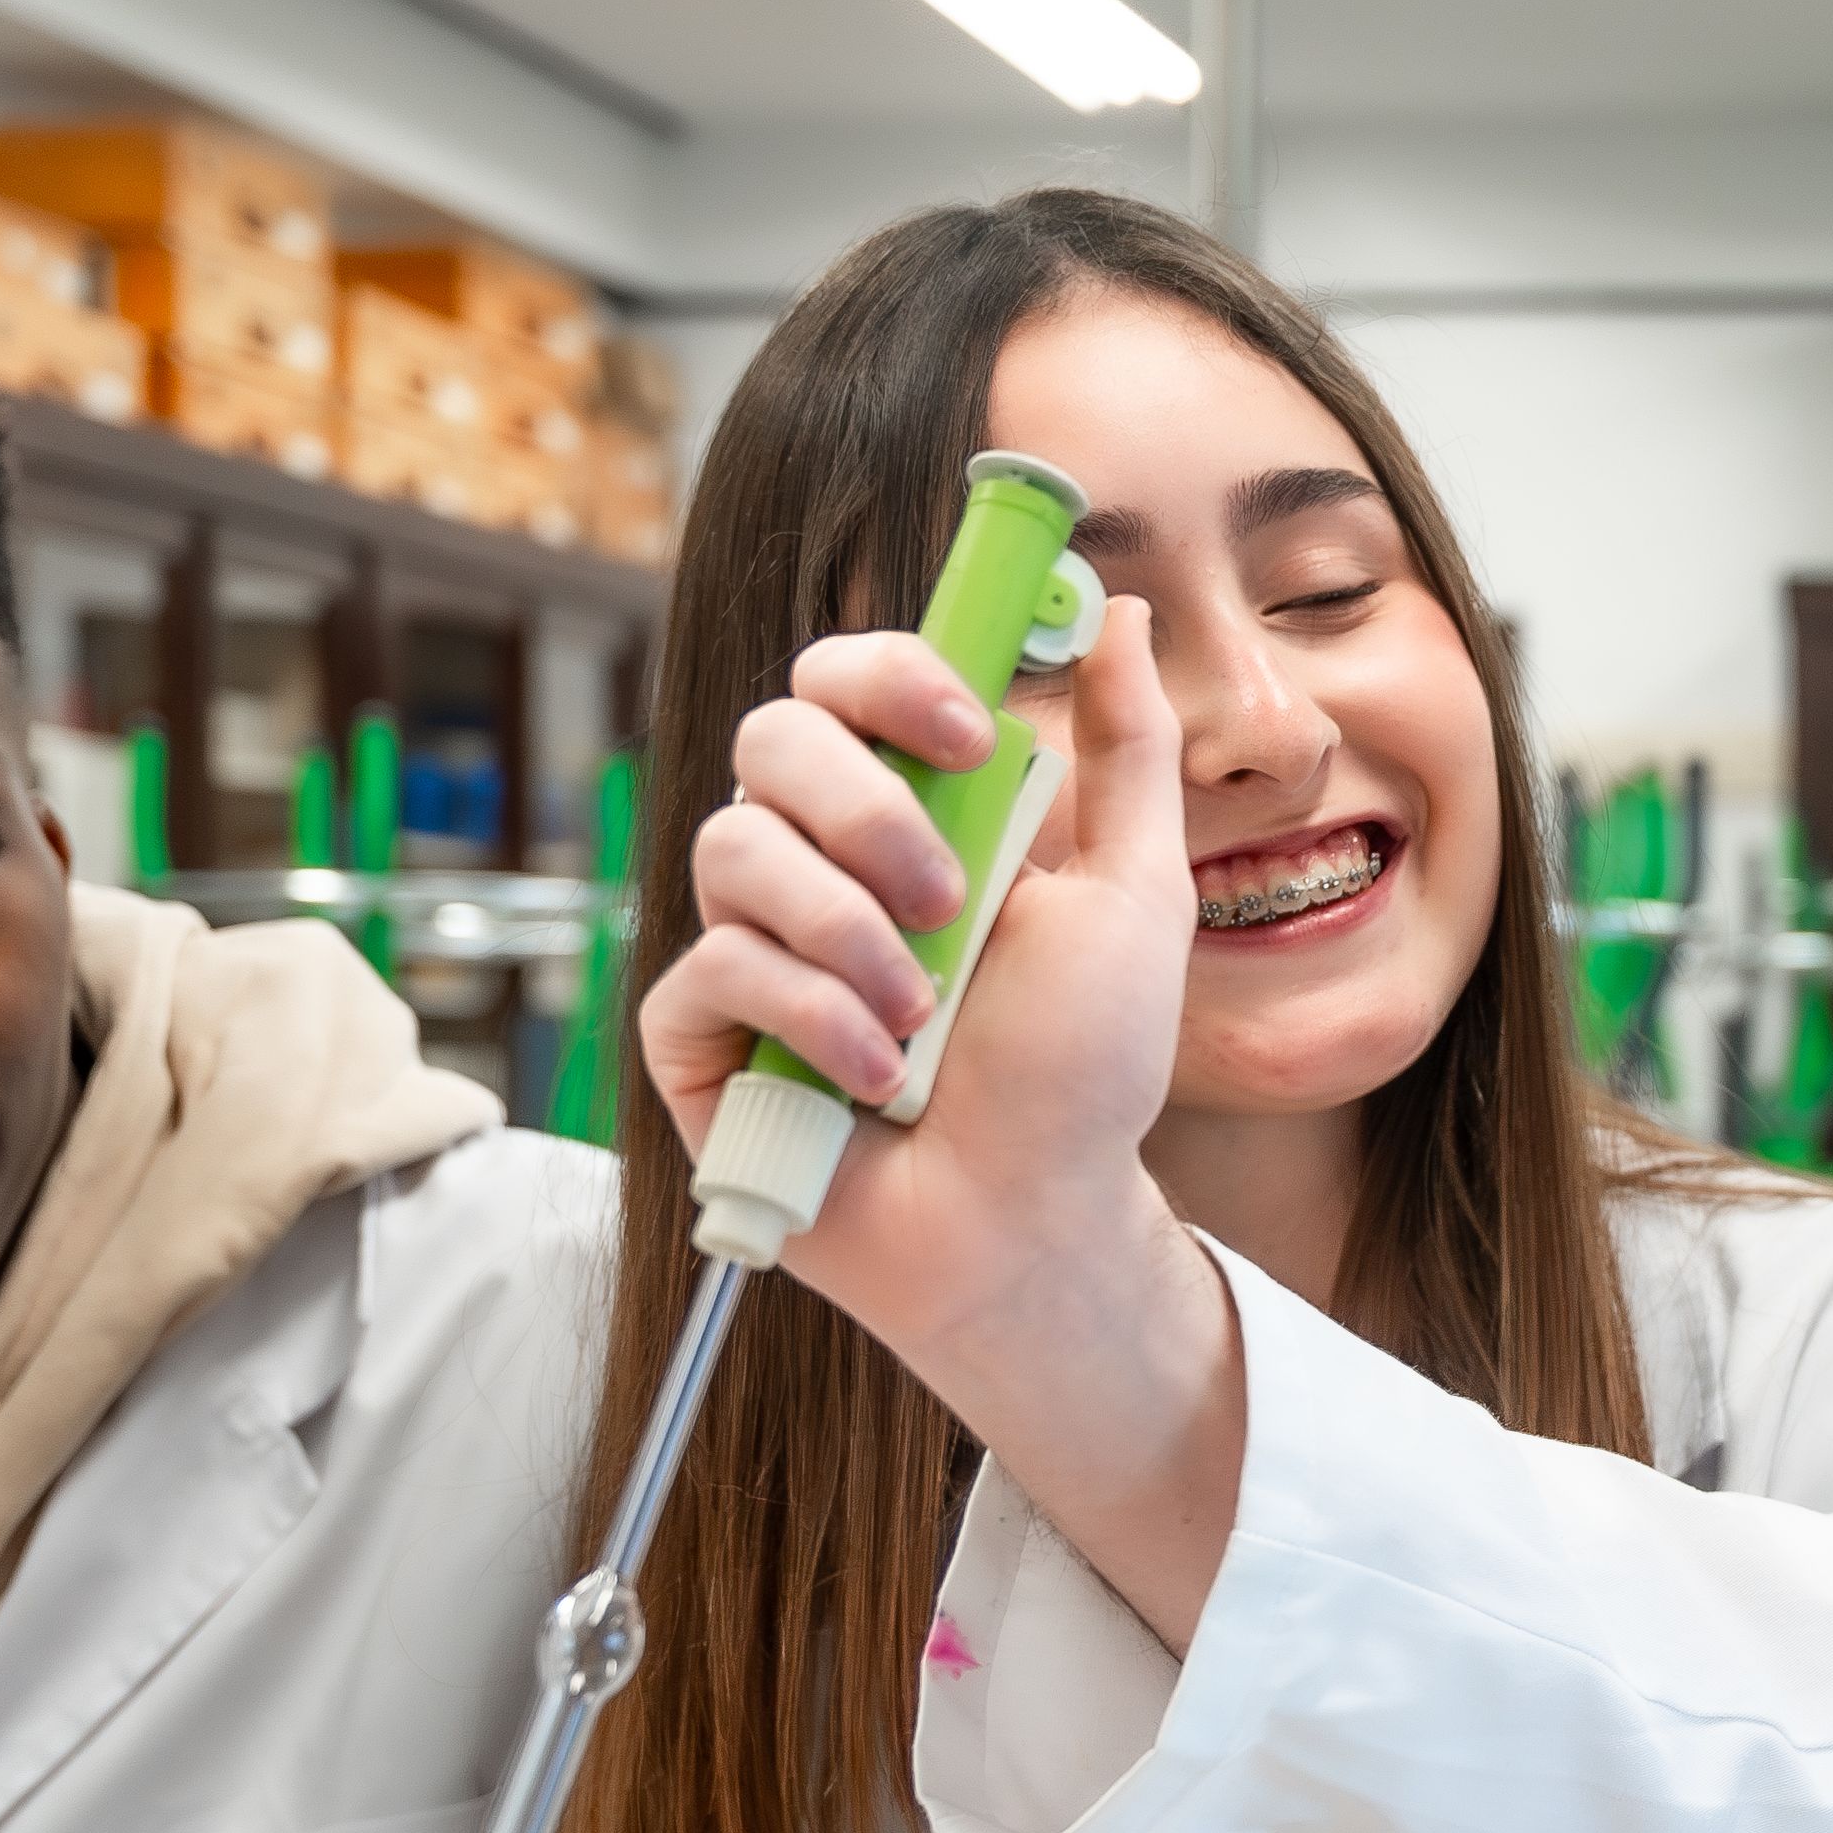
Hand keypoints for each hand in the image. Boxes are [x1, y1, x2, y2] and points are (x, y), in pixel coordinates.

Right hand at [639, 599, 1211, 1391]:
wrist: (1035, 1218)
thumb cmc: (1083, 1074)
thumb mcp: (1135, 898)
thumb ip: (1127, 753)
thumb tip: (1115, 614)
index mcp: (909, 811)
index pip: (846, 683)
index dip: (890, 678)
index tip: (968, 733)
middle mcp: (816, 861)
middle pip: (772, 739)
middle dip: (867, 812)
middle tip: (950, 902)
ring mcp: (748, 943)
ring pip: (734, 850)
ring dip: (850, 934)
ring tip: (923, 1019)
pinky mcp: (697, 1034)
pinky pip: (713, 968)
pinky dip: (811, 1020)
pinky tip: (874, 1080)